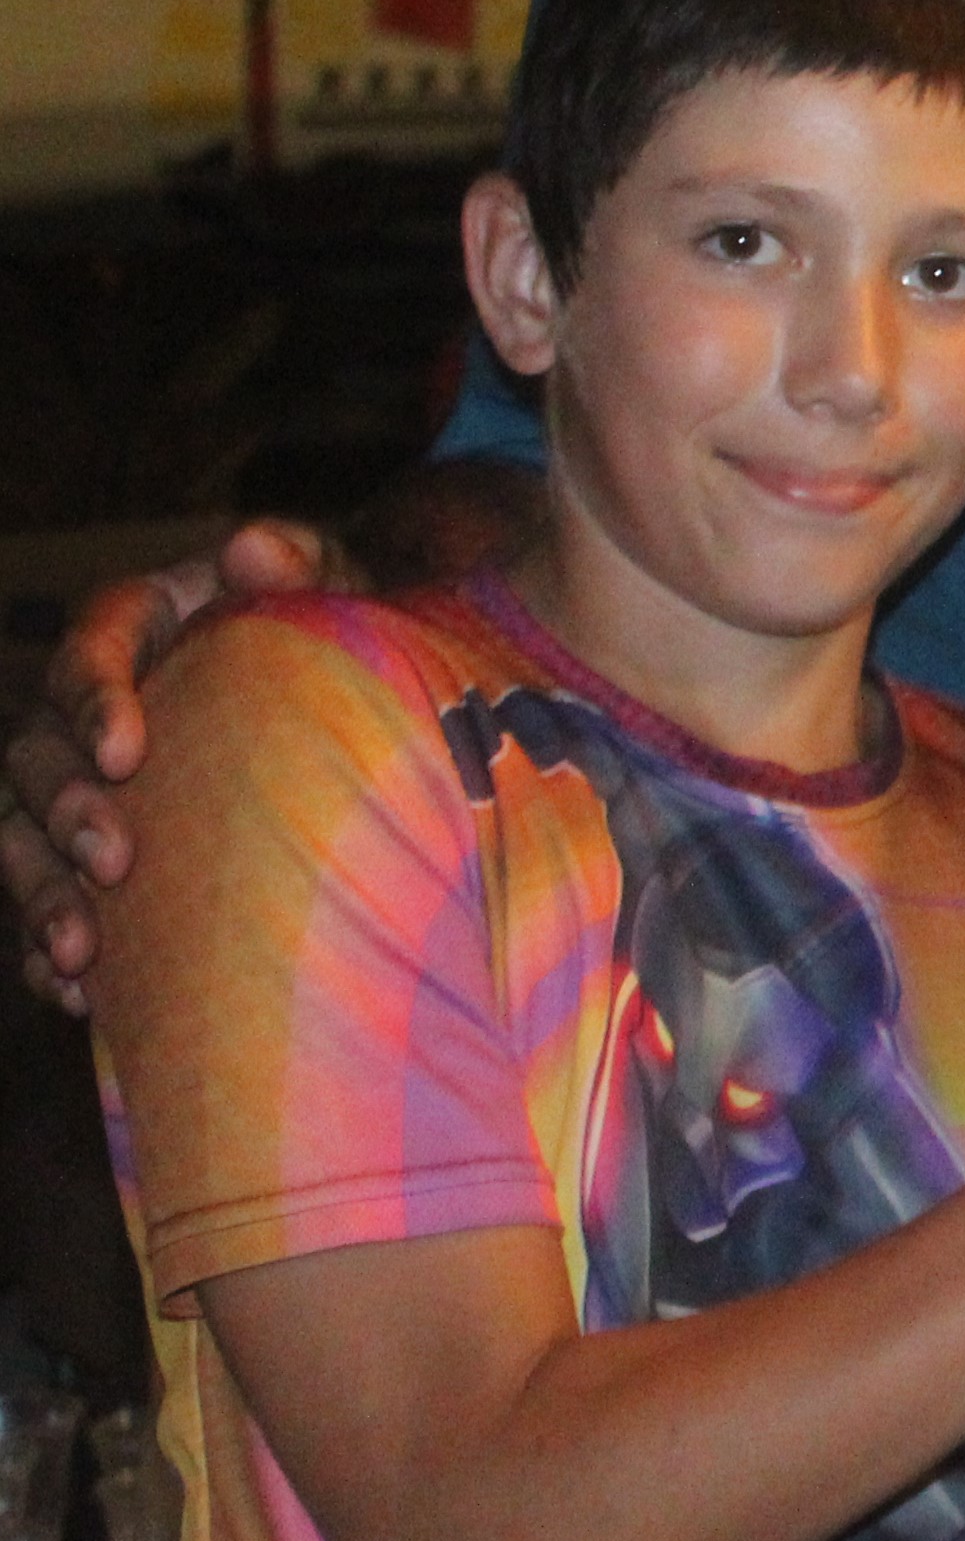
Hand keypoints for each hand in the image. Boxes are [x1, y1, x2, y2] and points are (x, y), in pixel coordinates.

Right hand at [9, 518, 337, 1011]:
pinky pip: (46, 899)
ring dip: (42, 894)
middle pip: (36, 753)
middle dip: (63, 810)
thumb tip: (251, 546)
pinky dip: (50, 948)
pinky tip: (80, 994)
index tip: (126, 750)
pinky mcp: (91, 851)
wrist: (354, 689)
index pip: (90, 647)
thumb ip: (300, 560)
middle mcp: (89, 704)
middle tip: (114, 859)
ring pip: (20, 836)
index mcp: (140, 623)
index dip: (93, 696)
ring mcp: (79, 782)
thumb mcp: (336, 580)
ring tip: (81, 953)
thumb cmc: (338, 622)